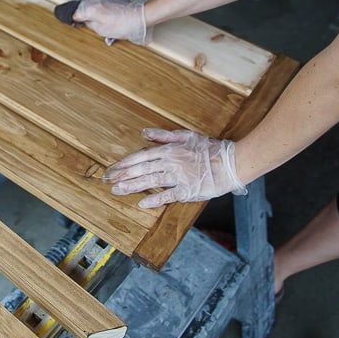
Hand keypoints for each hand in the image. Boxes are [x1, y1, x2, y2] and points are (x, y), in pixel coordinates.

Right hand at [72, 0, 149, 44]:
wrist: (138, 17)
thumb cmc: (123, 24)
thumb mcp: (101, 30)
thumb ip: (90, 25)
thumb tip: (87, 21)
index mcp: (90, 8)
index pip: (75, 13)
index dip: (72, 19)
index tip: (72, 23)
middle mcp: (95, 0)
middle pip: (81, 6)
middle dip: (79, 14)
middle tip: (78, 22)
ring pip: (90, 3)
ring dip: (88, 10)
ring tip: (90, 20)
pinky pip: (98, 2)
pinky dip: (96, 8)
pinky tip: (99, 15)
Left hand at [102, 128, 246, 207]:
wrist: (230, 162)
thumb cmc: (209, 148)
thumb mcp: (186, 135)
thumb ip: (163, 135)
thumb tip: (144, 133)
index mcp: (169, 150)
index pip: (141, 156)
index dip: (125, 163)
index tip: (112, 169)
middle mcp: (171, 163)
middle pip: (142, 169)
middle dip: (123, 175)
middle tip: (108, 181)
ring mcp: (179, 177)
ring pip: (151, 181)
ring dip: (133, 187)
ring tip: (118, 191)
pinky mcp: (187, 190)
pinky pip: (168, 195)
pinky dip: (155, 199)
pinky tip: (143, 204)